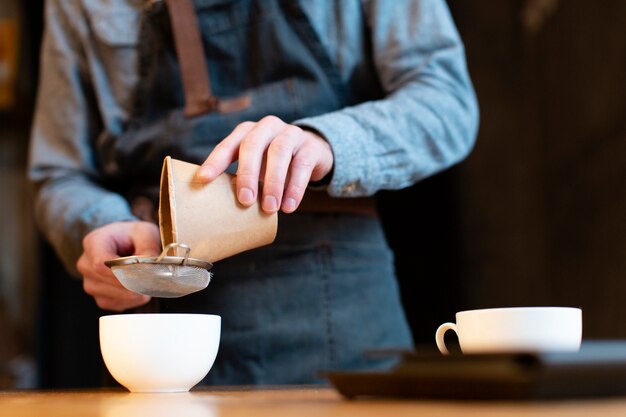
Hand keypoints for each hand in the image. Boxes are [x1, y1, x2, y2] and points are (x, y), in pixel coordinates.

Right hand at [76, 221, 160, 311]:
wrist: (123, 242)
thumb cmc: (132, 236)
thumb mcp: (144, 232)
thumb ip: (149, 246)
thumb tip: (152, 266)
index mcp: (94, 242)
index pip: (100, 264)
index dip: (122, 273)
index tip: (143, 274)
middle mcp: (85, 264)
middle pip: (107, 282)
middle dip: (133, 283)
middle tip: (154, 280)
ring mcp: (89, 282)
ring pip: (111, 296)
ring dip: (134, 293)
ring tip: (148, 282)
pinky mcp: (98, 296)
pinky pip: (114, 304)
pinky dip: (131, 301)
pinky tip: (140, 290)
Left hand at [195, 116, 333, 212]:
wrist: (312, 153)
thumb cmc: (273, 164)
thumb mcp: (255, 165)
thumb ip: (240, 177)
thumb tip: (218, 208)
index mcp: (247, 131)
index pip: (228, 145)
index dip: (215, 161)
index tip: (203, 180)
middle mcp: (267, 127)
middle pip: (253, 145)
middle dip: (247, 174)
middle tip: (245, 201)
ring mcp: (290, 134)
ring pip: (279, 152)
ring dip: (273, 183)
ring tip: (269, 209)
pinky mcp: (310, 147)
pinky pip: (302, 165)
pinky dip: (295, 188)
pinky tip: (289, 207)